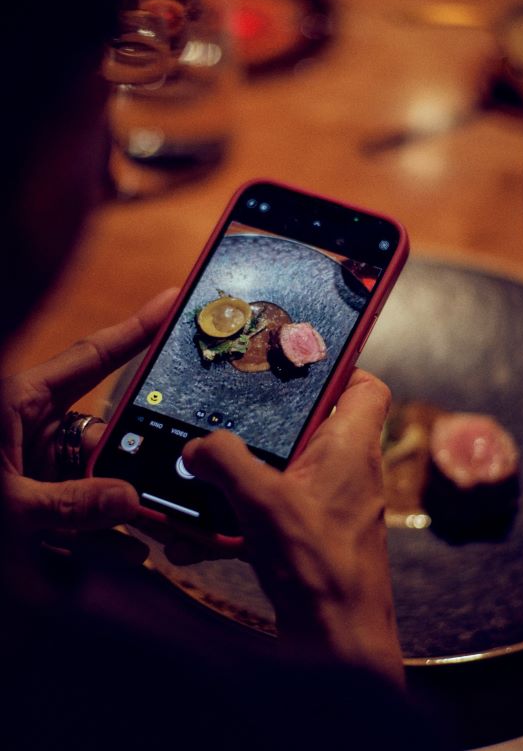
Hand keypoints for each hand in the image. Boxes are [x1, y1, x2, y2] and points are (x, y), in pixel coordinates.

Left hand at [0, 289, 176, 543]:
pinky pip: (76, 508)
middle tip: (170, 478)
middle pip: (102, 430)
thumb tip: (129, 500)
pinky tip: (128, 552)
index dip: (136, 330)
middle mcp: (26, 428)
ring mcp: (28, 467)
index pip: (92, 358)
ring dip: (120, 505)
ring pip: (92, 476)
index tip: (173, 304)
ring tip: (150, 532)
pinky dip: (102, 530)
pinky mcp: (27, 502)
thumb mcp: (6, 511)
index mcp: (17, 403)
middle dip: (135, 457)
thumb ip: (70, 506)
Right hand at [182, 369, 403, 681]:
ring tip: (193, 492)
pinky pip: (271, 517)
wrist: (340, 641)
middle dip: (260, 432)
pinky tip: (195, 544)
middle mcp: (348, 472)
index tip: (296, 363)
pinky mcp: (312, 539)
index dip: (339, 368)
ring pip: (282, 475)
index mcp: (352, 448)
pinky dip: (236, 525)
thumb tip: (199, 444)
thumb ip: (226, 462)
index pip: (367, 388)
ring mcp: (331, 506)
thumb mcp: (263, 502)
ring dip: (237, 484)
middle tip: (220, 426)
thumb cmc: (321, 569)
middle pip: (308, 428)